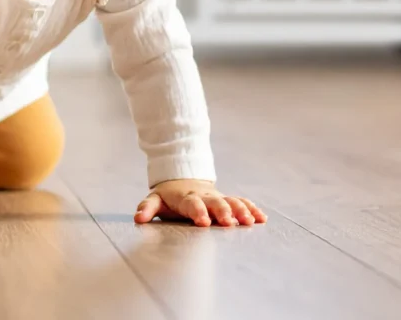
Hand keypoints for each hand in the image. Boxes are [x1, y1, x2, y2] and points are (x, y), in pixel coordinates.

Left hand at [134, 179, 267, 227]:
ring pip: (231, 201)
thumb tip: (138, 218)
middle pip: (215, 202)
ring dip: (240, 210)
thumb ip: (147, 207)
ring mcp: (217, 197)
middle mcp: (204, 196)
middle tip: (229, 222)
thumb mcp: (155, 199)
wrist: (184, 178)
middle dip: (222, 211)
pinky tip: (262, 218)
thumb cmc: (169, 196)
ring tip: (250, 221)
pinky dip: (251, 208)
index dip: (197, 211)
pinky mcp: (227, 200)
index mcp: (187, 197)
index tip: (203, 222)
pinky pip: (241, 202)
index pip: (192, 203)